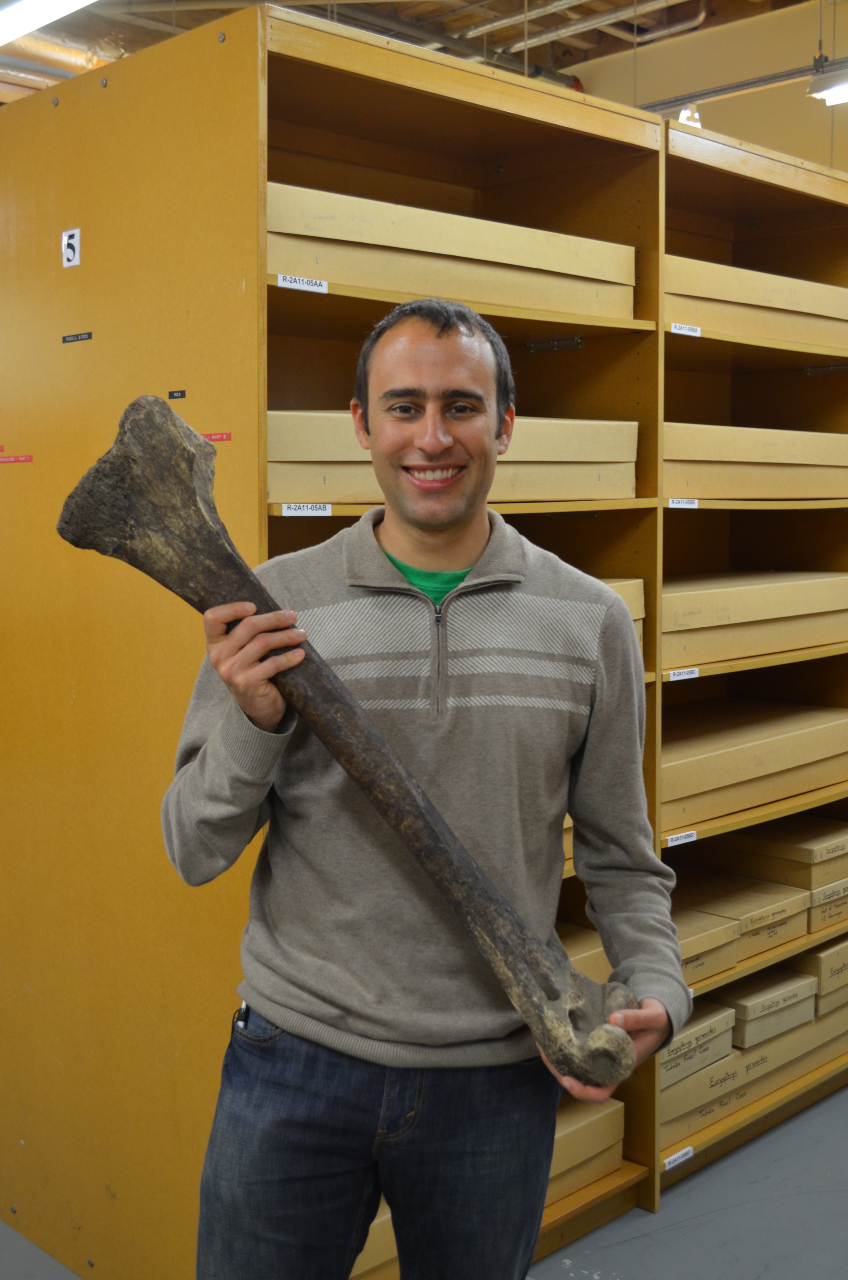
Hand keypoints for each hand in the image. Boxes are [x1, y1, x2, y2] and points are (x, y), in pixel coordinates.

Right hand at [204, 602, 306, 732]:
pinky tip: (301, 653)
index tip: (255, 604)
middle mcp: (219, 656)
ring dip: (286, 636)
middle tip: (292, 616)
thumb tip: (264, 587)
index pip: (212, 618)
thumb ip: (250, 622)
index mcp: (215, 643)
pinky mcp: (247, 683)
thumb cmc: (254, 670)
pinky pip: (272, 664)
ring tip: (302, 634)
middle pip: (248, 626)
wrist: (258, 708)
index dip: (232, 608)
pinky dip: (290, 657)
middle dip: (274, 618)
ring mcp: (231, 671)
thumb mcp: (247, 647)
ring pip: (262, 643)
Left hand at [538, 997, 669, 1101]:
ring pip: (576, 1064)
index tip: (566, 1080)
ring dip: (558, 1057)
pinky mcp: (596, 1043)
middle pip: (581, 1079)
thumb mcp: (652, 1018)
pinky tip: (553, 1030)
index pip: (602, 1091)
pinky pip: (578, 1048)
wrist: (657, 1015)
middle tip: (544, 1052)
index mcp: (622, 1068)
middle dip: (560, 1071)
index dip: (583, 1092)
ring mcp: (601, 1055)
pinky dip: (564, 1043)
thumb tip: (613, 1020)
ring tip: (543, 1041)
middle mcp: (608, 1066)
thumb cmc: (656, 1022)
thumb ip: (635, 1019)